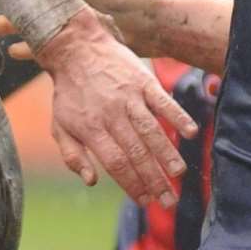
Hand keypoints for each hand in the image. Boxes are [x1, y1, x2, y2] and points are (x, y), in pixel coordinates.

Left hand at [34, 8, 197, 205]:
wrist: (75, 48)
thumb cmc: (69, 93)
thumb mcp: (59, 125)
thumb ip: (73, 156)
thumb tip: (91, 181)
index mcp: (91, 128)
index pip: (116, 163)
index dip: (132, 184)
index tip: (146, 201)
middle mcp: (111, 114)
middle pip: (136, 152)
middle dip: (154, 179)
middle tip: (169, 200)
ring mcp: (129, 97)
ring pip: (151, 130)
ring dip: (167, 154)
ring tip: (179, 174)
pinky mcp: (142, 81)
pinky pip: (163, 101)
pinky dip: (178, 116)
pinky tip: (191, 133)